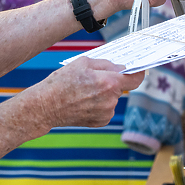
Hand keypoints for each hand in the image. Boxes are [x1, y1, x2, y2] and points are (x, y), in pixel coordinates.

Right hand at [29, 57, 144, 129]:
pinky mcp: (101, 122)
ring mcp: (106, 113)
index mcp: (108, 83)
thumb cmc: (62, 82)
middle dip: (111, 81)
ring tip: (83, 92)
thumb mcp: (83, 63)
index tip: (138, 69)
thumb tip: (120, 67)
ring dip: (104, 93)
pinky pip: (106, 108)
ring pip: (113, 98)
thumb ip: (106, 64)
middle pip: (120, 87)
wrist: (46, 106)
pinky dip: (99, 104)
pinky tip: (83, 102)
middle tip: (94, 79)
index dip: (138, 72)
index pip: (135, 78)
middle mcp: (111, 100)